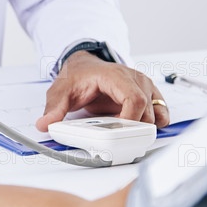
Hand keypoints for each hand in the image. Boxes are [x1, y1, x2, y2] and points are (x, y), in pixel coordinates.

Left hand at [36, 51, 169, 130]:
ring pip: (156, 114)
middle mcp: (135, 79)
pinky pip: (161, 113)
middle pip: (147, 111)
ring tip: (124, 135)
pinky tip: (137, 130)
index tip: (119, 134)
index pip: (135, 99)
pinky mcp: (149, 95)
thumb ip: (54, 108)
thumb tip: (45, 124)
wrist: (84, 66)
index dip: (130, 120)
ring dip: (143, 129)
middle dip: (134, 129)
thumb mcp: (61, 90)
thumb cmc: (77, 76)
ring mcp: (144, 86)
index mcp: (116, 76)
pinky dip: (154, 125)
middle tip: (117, 140)